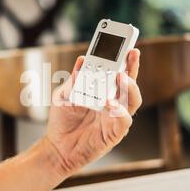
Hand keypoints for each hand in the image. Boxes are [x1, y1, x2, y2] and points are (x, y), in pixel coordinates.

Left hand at [44, 49, 141, 176]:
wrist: (56, 147)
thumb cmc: (62, 119)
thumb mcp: (64, 94)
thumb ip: (74, 79)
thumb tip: (83, 59)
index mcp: (104, 91)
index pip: (118, 72)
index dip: (124, 59)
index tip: (126, 44)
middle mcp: (113, 103)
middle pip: (130, 83)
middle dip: (132, 67)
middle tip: (130, 53)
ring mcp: (115, 118)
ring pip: (133, 101)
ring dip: (129, 87)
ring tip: (120, 76)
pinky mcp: (113, 134)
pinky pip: (124, 121)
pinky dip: (119, 111)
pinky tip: (109, 102)